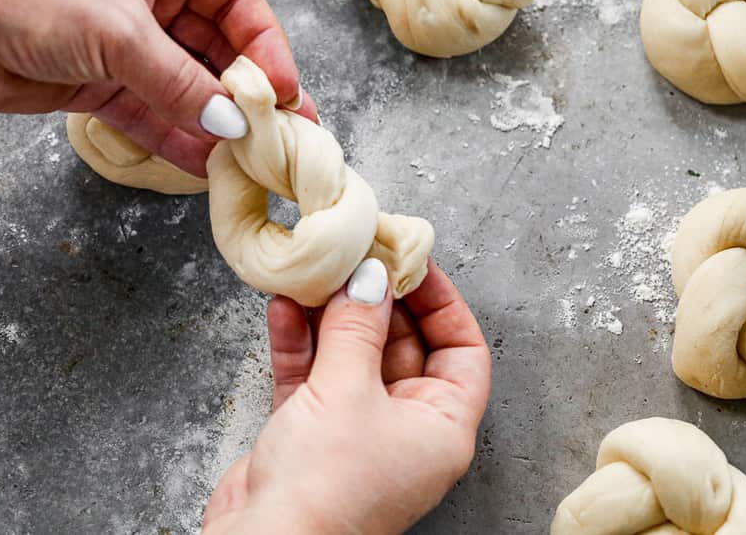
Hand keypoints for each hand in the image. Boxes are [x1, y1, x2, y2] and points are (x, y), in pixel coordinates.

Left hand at [0, 0, 315, 176]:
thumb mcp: (123, 34)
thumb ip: (182, 83)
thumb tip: (232, 125)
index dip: (264, 42)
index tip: (284, 87)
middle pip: (213, 45)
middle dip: (244, 90)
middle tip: (282, 129)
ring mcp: (123, 41)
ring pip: (184, 85)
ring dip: (214, 120)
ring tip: (252, 156)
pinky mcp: (99, 83)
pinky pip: (151, 112)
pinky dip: (176, 137)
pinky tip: (206, 164)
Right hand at [202, 259, 490, 534]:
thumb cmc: (325, 488)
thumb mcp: (348, 391)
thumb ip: (359, 327)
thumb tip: (371, 278)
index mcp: (440, 427)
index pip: (462, 351)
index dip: (442, 302)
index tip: (412, 263)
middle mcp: (404, 429)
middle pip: (403, 347)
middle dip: (376, 302)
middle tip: (357, 258)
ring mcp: (357, 431)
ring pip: (352, 357)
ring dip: (331, 317)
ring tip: (316, 274)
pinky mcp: (311, 434)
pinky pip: (313, 376)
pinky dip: (300, 342)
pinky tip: (283, 307)